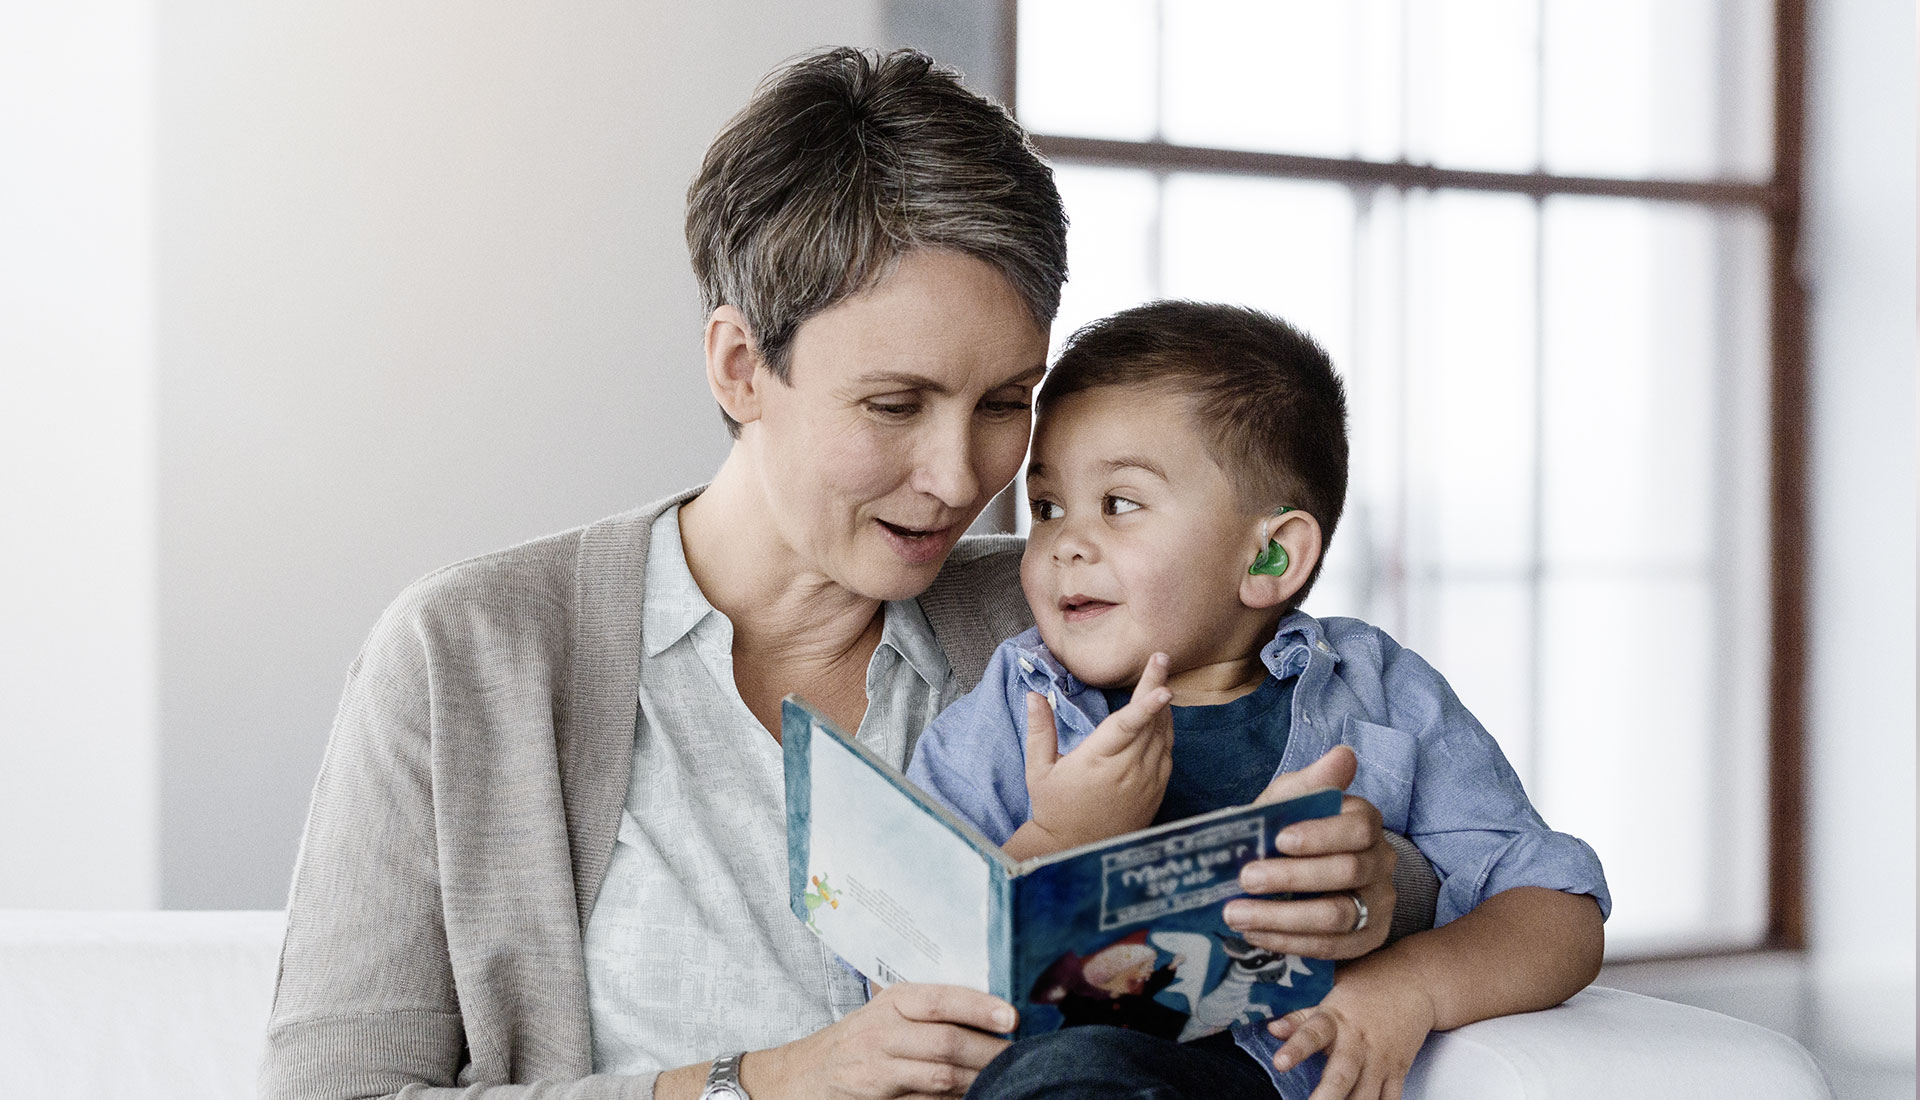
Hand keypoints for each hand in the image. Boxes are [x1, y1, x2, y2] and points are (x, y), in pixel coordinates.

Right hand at [747, 982, 1015, 1099]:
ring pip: (940, 1077)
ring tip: (1005, 1079)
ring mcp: (877, 1070)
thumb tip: (992, 1012)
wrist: (802, 1076)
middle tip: (1018, 1057)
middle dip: (989, 1052)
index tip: (1011, 1018)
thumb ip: (929, 1009)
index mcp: (892, 1002)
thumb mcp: (886, 1012)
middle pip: (946, 1041)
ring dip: (978, 1081)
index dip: (979, 1007)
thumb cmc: (857, 1040)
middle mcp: (882, 1032)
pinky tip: (974, 1097)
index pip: (941, 999)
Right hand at [1020, 653, 1173, 851]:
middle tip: (1161, 658)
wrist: (1075, 849)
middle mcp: (1127, 771)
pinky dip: (1165, 731)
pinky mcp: (1156, 791)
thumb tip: (1034, 695)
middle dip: (1156, 686)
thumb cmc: (1054, 807)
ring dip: (1162, 707)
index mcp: (1097, 762)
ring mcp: (1146, 782)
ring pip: (1163, 736)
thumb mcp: (1038, 770)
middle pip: (1149, 722)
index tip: (1163, 685)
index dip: (1147, 705)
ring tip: (1157, 680)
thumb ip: (1040, 730)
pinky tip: (1160, 716)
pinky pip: (1166, 754)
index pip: (1127, 727)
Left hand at [1221, 746, 1395, 959]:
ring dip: (1281, 917)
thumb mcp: (1290, 803)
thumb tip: (1343, 755)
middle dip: (1291, 877)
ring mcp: (1379, 903)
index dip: (1320, 834)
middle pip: (1347, 871)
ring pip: (1337, 915)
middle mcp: (1381, 862)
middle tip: (1245, 879)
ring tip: (1236, 914)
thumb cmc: (1289, 832)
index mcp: (1365, 822)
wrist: (1295, 877)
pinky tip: (1254, 935)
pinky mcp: (1367, 938)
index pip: (1358, 827)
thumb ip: (1309, 784)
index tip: (1279, 840)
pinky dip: (1288, 942)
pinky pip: (1331, 947)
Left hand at [1267, 958, 1436, 1099]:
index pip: (1312, 1034)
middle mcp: (1359, 1043)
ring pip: (1365, 1096)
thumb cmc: (1367, 988)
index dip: (1295, 1048)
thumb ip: (1300, 1017)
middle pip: (1342, 1076)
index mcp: (1336, 1020)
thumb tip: (1271, 1029)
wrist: (1414, 984)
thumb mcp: (1329, 995)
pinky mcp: (1398, 1072)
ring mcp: (1380, 1060)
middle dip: (1326, 1097)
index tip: (1279, 1063)